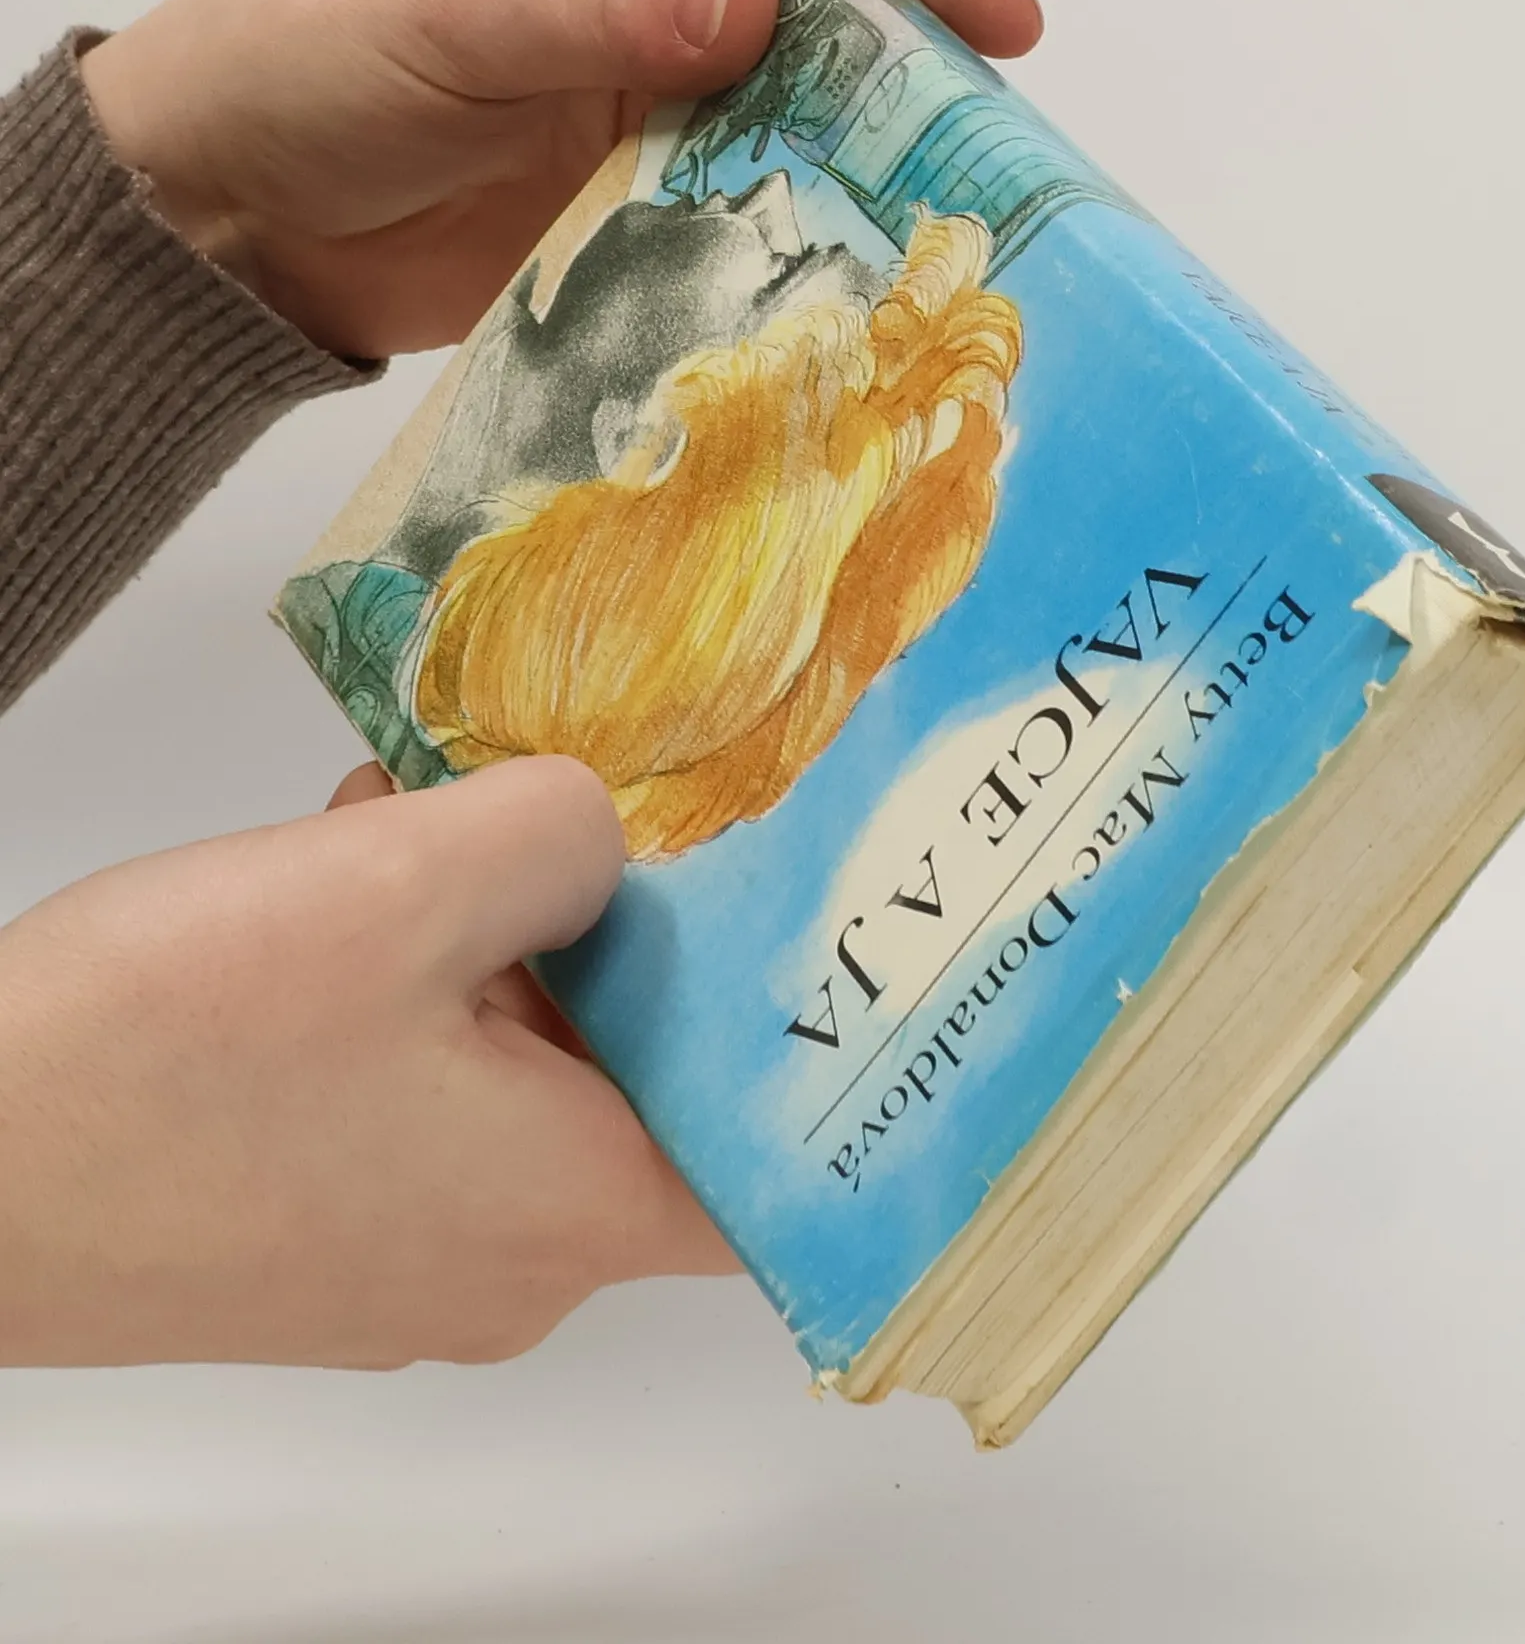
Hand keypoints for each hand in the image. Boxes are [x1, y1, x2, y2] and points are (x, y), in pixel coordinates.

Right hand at [0, 755, 732, 1370]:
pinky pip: (421, 1100)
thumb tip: (603, 839)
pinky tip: (342, 888)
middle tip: (565, 820)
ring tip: (419, 824)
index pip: (774, 1163)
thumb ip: (557, 836)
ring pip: (517, 1077)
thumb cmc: (163, 1057)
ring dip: (488, 941)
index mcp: (574, 1208)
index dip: (802, 1045)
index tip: (801, 929)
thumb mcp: (398, 887)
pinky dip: (409, 993)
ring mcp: (403, 1261)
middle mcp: (511, 1263)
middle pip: (636, 1086)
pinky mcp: (311, 1236)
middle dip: (604, 934)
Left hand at [77, 0, 1042, 357]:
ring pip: (816, 110)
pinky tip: (855, 282)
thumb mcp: (465, 3)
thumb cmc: (325, 50)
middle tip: (999, 153)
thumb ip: (611, 1)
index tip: (1006, 25)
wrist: (241, 203)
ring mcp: (676, 81)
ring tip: (952, 231)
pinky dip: (808, 235)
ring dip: (875, 164)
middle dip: (923, 65)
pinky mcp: (659, 182)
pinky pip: (762, 200)